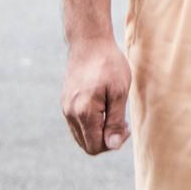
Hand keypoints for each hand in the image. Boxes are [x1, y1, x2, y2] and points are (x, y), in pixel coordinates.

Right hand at [62, 37, 131, 154]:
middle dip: (106, 139)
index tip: (124, 126)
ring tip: (114, 112)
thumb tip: (112, 146)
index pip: (94, 147)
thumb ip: (115, 121)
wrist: (89, 42)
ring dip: (98, 131)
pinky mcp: (66, 102)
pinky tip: (104, 107)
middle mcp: (70, 114)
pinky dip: (91, 123)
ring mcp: (66, 108)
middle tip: (121, 122)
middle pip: (87, 144)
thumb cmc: (109, 65)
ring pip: (81, 135)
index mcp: (84, 113)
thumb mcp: (119, 92)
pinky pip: (77, 124)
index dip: (112, 143)